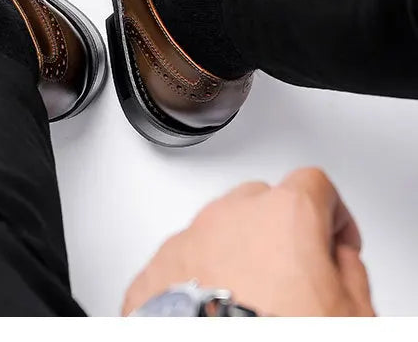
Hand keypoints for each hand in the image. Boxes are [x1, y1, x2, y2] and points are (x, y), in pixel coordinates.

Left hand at [122, 167, 373, 315]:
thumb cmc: (283, 333)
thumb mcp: (353, 312)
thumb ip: (349, 269)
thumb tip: (338, 260)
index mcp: (284, 214)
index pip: (314, 185)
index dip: (331, 214)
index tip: (335, 240)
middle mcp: (230, 214)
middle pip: (261, 201)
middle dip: (279, 230)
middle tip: (296, 275)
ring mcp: (188, 237)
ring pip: (218, 229)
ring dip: (235, 251)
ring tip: (252, 299)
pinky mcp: (157, 266)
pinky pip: (185, 259)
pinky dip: (199, 275)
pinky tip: (215, 307)